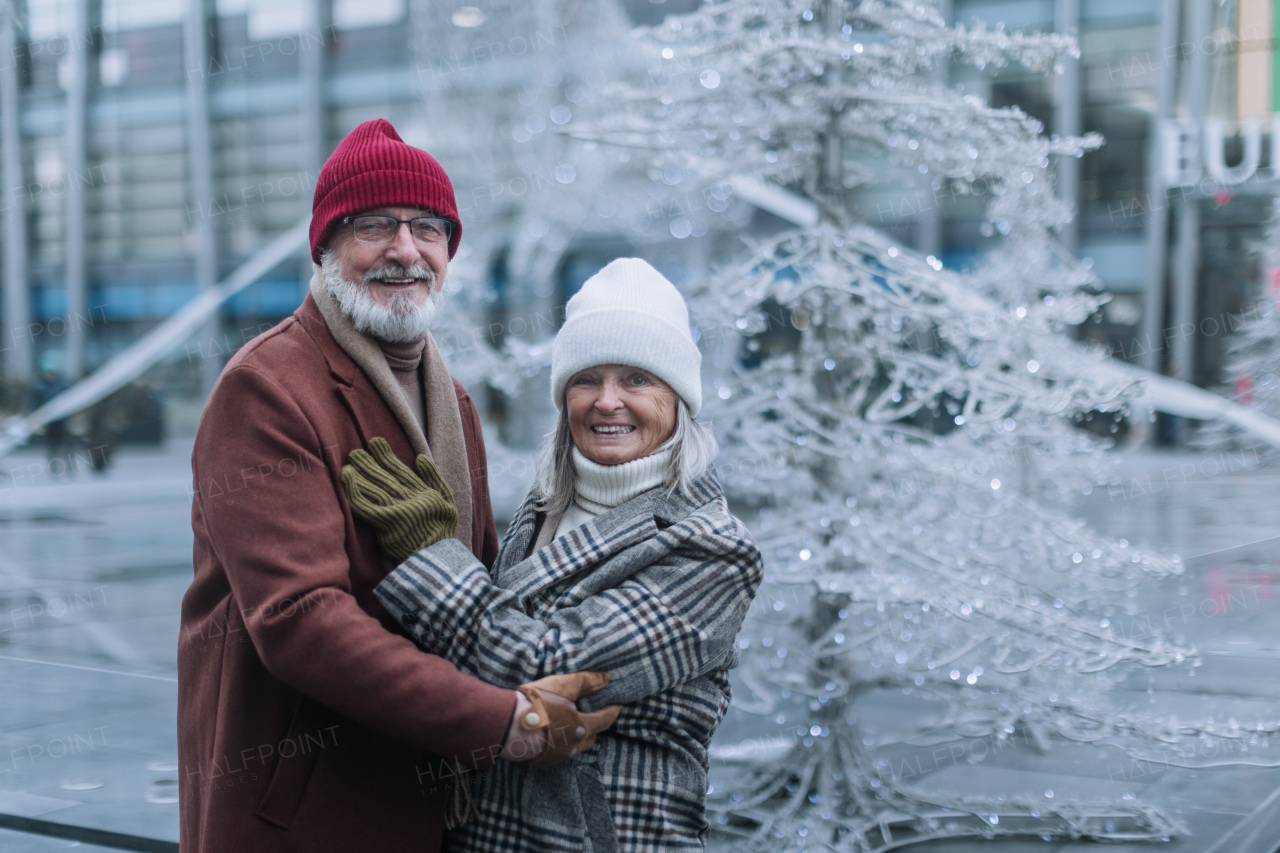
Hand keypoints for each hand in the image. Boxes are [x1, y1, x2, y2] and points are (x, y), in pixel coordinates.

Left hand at [340, 437, 458, 561]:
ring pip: (374, 486)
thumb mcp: (448, 503)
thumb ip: (435, 479)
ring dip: (360, 472)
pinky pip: (365, 504)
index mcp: (423, 493)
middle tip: (356, 451)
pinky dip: (354, 489)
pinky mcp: (386, 523)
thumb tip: (420, 458)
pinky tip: (346, 477)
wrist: (438, 560)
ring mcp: (398, 510)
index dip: (386, 456)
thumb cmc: (442, 533)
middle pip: (385, 476)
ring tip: (349, 460)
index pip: (400, 470)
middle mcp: (410, 498)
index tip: (375, 443)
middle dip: (370, 461)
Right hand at [502, 672, 621, 767]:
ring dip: (577, 738)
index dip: (612, 711)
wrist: (507, 726)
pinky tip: (552, 739)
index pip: (605, 720)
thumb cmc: (538, 704)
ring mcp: (556, 756)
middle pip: (591, 738)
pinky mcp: (540, 761)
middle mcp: (572, 746)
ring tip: (574, 728)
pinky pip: (555, 754)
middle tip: (596, 716)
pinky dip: (558, 745)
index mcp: (582, 728)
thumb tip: (607, 679)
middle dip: (595, 727)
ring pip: (573, 748)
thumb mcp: (563, 686)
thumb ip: (586, 681)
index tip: (617, 705)